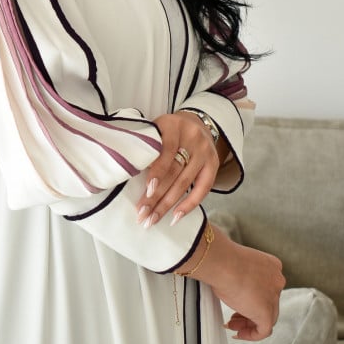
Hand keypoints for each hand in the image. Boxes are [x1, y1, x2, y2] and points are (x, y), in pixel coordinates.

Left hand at [136, 111, 219, 227]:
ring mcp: (205, 152)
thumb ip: (147, 147)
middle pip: (174, 170)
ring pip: (185, 182)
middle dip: (156, 195)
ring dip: (167, 204)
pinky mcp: (213, 165)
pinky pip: (203, 189)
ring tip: (152, 219)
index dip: (157, 171)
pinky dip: (189, 205)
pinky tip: (175, 217)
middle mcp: (193, 137)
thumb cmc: (168, 131)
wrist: (195, 123)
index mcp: (173, 125)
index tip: (147, 190)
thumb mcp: (156, 130)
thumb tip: (130, 174)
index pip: (167, 150)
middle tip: (142, 213)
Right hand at [201, 234, 284, 341]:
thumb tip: (232, 285)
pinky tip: (239, 333)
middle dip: (249, 311)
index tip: (240, 301)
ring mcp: (274, 297)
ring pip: (267, 317)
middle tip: (234, 316)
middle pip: (267, 303)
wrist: (223, 263)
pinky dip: (251, 335)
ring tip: (232, 325)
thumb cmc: (224, 260)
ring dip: (248, 323)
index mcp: (272, 266)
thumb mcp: (237, 265)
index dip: (252, 297)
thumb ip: (242, 276)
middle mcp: (276, 281)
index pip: (267, 288)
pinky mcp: (267, 313)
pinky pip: (263, 331)